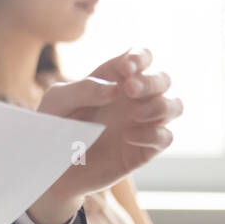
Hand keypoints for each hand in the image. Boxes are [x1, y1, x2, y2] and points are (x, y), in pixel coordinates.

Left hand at [28, 48, 182, 223]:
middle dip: (151, 81)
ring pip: (174, 105)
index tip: (125, 68)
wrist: (50, 166)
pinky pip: (166, 137)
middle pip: (163, 79)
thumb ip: (83, 89)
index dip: (141, 57)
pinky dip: (152, 134)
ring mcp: (141, 124)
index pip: (142, 57)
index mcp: (113, 80)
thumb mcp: (58, 101)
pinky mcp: (143, 150)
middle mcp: (132, 99)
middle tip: (129, 90)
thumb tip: (115, 89)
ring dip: (159, 105)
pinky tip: (127, 137)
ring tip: (134, 113)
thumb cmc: (53, 126)